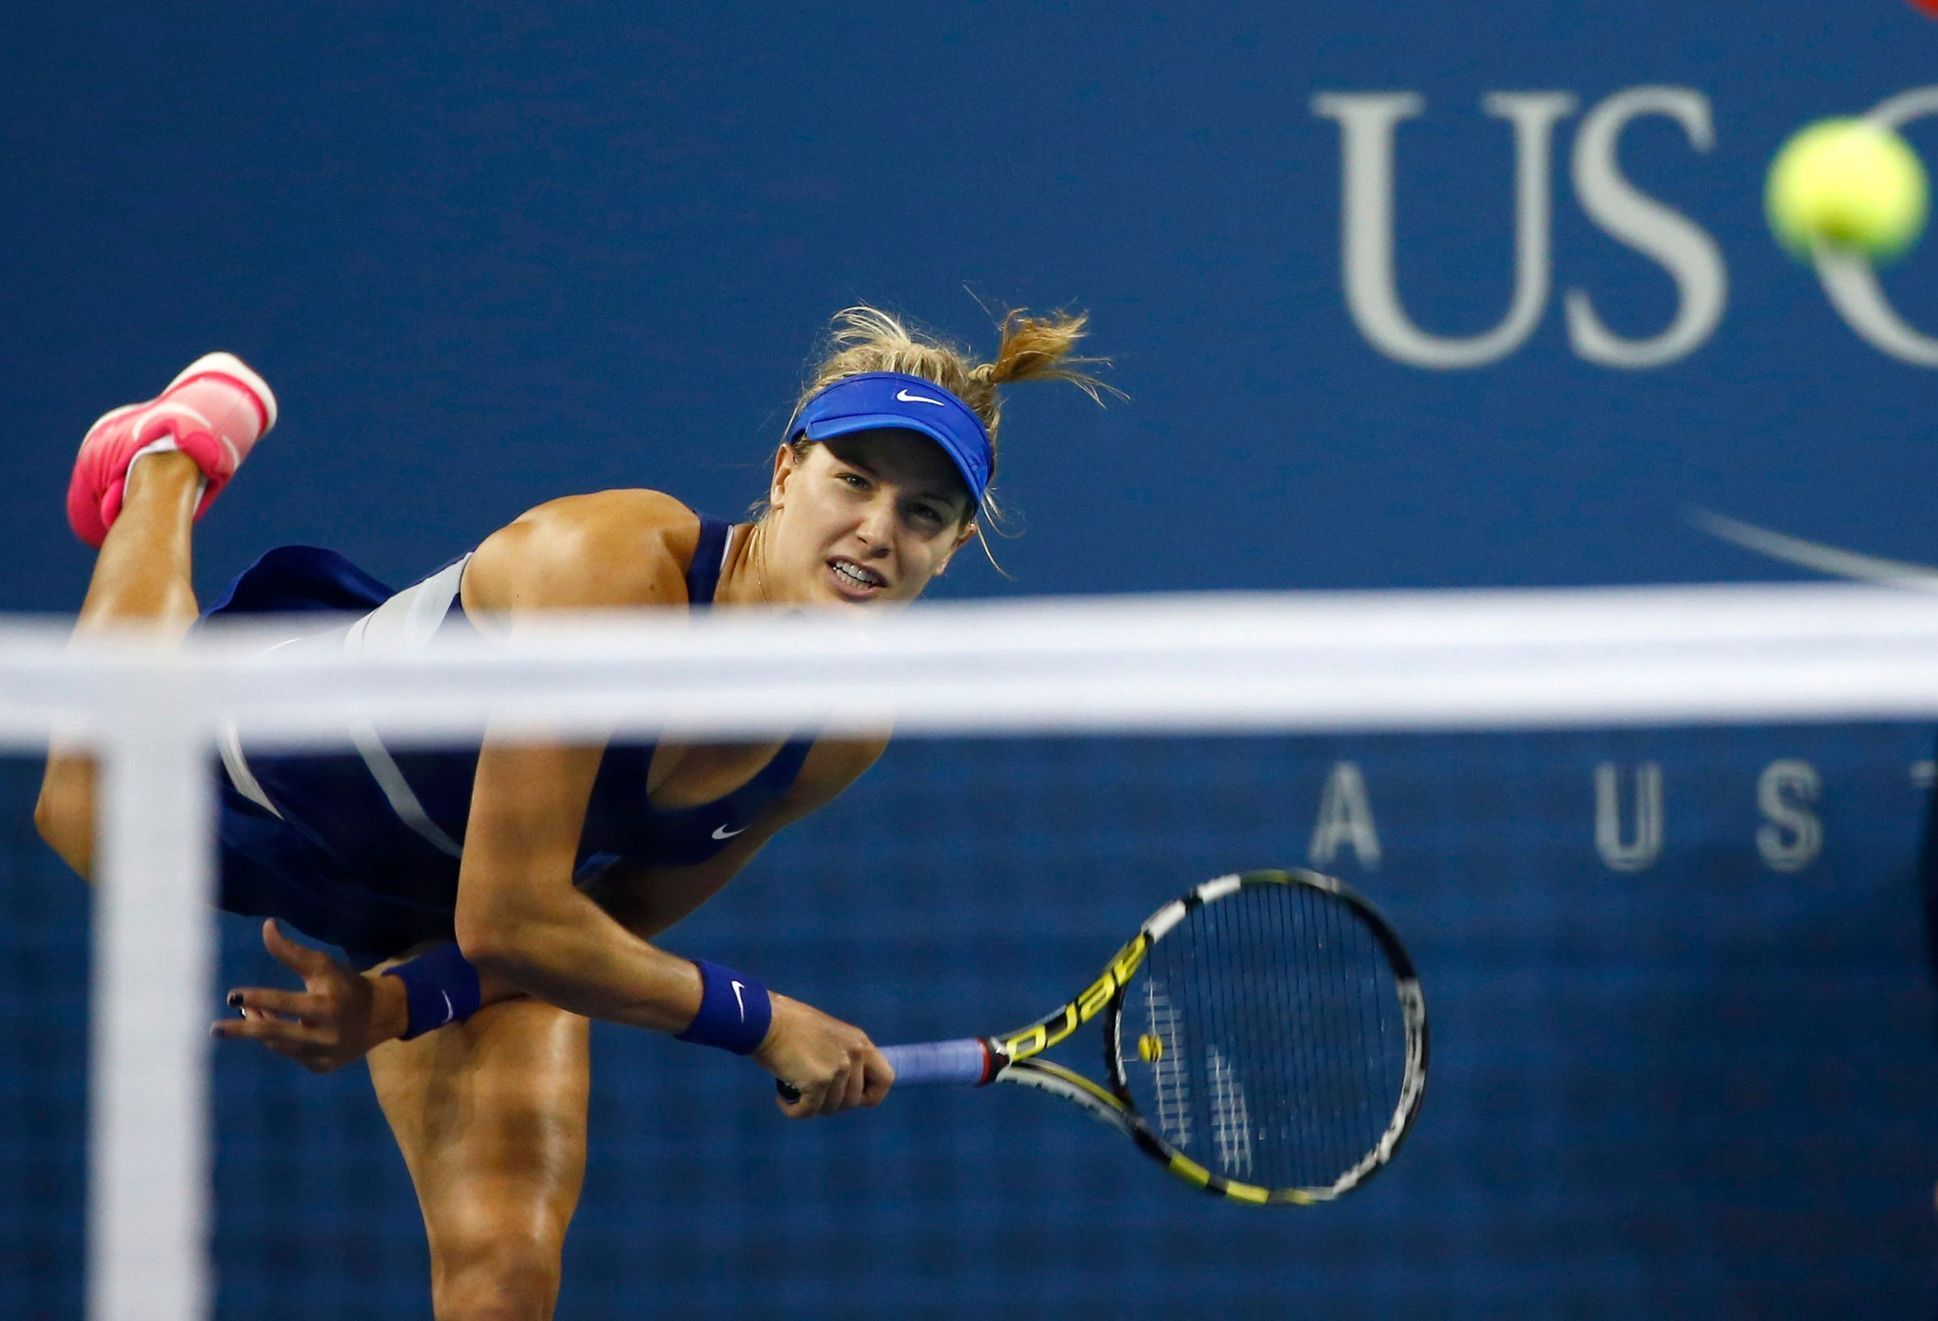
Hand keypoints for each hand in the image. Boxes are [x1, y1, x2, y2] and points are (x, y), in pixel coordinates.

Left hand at [210, 919, 408, 1072]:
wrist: (381, 1016)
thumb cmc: (346, 984)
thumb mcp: (323, 965)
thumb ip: (291, 951)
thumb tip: (266, 925)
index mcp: (328, 1005)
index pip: (286, 1003)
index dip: (258, 998)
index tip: (232, 996)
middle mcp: (326, 1034)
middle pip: (274, 1034)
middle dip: (243, 1030)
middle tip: (214, 1028)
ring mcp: (323, 1054)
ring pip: (278, 1044)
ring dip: (259, 1028)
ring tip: (248, 1013)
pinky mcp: (321, 1067)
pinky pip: (289, 1053)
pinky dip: (277, 1039)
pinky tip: (272, 1027)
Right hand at [754, 992, 893, 1117]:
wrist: (764, 1019)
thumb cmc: (789, 1025)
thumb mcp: (829, 1036)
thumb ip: (842, 1057)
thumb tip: (845, 1090)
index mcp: (860, 1042)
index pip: (885, 1079)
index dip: (870, 1096)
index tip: (852, 1100)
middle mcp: (854, 1055)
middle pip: (853, 1101)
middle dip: (831, 1103)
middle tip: (811, 1093)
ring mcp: (838, 1069)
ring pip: (830, 1108)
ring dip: (811, 1106)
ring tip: (794, 1090)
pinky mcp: (818, 1081)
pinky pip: (808, 1112)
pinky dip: (793, 1111)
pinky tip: (782, 1100)